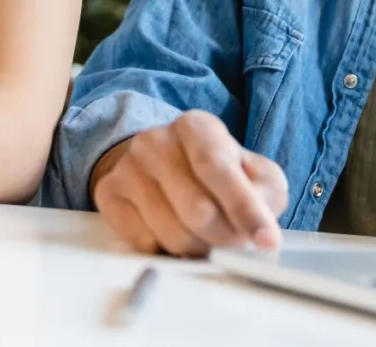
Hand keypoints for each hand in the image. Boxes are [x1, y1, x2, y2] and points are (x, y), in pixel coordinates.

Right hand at [91, 110, 287, 256]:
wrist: (158, 165)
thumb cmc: (214, 174)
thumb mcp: (251, 172)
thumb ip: (265, 194)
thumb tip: (262, 230)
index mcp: (196, 126)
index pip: (218, 168)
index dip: (245, 208)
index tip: (266, 240)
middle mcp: (156, 140)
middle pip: (197, 210)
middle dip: (223, 236)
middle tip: (231, 239)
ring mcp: (128, 167)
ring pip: (172, 234)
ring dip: (197, 247)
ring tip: (202, 234)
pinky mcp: (109, 194)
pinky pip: (144, 243)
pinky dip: (166, 250)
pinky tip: (171, 230)